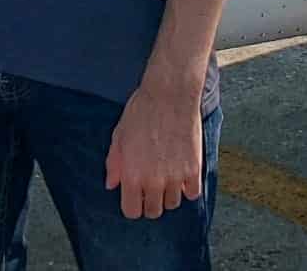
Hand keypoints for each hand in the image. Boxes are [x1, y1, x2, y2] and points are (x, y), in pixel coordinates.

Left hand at [104, 77, 202, 220]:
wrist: (170, 94)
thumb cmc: (142, 111)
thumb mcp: (119, 135)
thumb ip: (114, 164)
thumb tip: (112, 184)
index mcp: (132, 175)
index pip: (132, 211)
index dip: (133, 204)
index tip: (136, 195)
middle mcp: (154, 181)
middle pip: (153, 211)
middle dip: (150, 201)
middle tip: (151, 185)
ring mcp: (176, 177)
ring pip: (173, 204)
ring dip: (169, 194)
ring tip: (166, 175)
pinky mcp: (194, 169)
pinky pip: (192, 193)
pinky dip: (187, 187)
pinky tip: (182, 173)